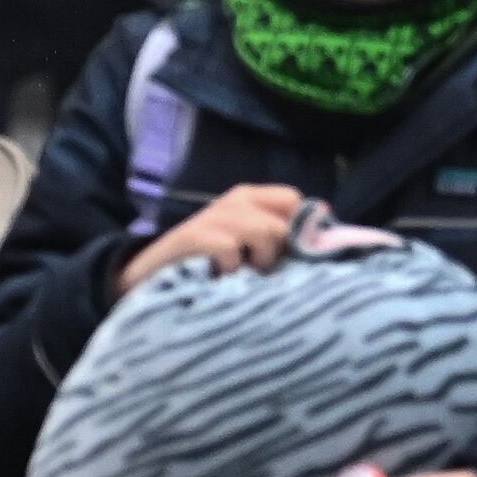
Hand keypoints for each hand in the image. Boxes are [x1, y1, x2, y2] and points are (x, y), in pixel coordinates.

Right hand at [114, 182, 306, 296]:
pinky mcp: (196, 236)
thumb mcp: (249, 247)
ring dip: (258, 262)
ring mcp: (215, 216)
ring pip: (267, 233)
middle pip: (284, 220)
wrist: (154, 277)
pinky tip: (219, 276)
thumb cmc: (211, 264)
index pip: (293, 199)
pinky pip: (233, 251)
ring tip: (239, 273)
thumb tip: (322, 233)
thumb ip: (281, 238)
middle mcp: (235, 201)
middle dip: (280, 250)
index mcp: (250, 199)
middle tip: (258, 267)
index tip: (295, 252)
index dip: (302, 227)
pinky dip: (231, 271)